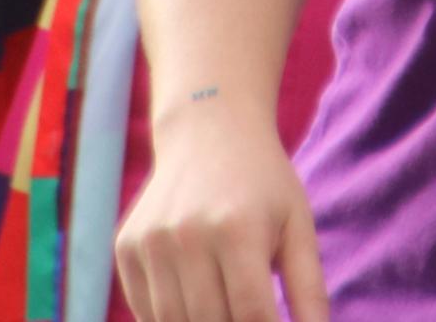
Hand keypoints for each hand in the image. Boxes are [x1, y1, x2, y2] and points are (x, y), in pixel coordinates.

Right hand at [116, 103, 328, 321]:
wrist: (207, 131)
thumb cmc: (263, 185)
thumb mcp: (298, 225)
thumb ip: (309, 289)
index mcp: (238, 229)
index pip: (252, 315)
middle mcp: (187, 235)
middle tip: (248, 314)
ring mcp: (151, 242)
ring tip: (224, 308)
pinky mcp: (126, 247)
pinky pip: (145, 311)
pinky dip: (170, 320)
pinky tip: (195, 302)